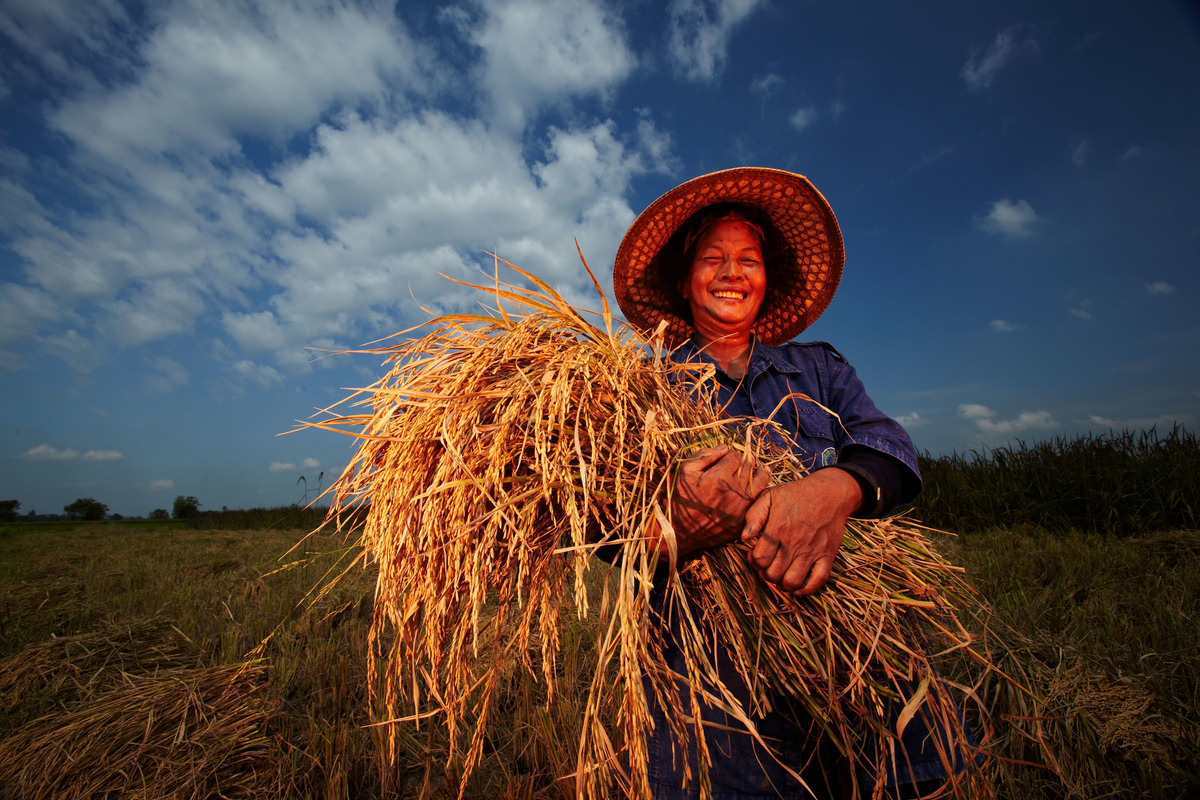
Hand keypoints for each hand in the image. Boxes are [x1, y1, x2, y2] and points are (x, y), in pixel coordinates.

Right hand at [661, 444, 769, 559]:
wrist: (677, 531)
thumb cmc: (678, 499)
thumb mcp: (685, 471)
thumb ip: (705, 455)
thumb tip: (724, 446)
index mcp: (718, 478)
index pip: (736, 457)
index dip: (731, 454)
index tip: (727, 458)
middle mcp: (732, 493)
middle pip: (750, 468)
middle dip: (747, 461)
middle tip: (744, 461)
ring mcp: (739, 509)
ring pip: (760, 484)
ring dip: (760, 474)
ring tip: (760, 470)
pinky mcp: (741, 522)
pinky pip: (757, 503)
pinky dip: (758, 494)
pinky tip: (755, 489)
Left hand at [740, 468, 861, 594]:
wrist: (830, 493)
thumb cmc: (796, 495)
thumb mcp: (770, 496)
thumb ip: (753, 516)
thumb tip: (744, 538)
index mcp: (778, 528)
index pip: (760, 559)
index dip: (754, 562)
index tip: (755, 556)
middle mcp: (795, 542)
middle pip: (773, 574)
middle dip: (766, 574)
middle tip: (767, 566)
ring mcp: (812, 551)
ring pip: (792, 581)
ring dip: (783, 584)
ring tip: (780, 575)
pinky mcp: (828, 555)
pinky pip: (818, 581)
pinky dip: (807, 589)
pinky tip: (798, 586)